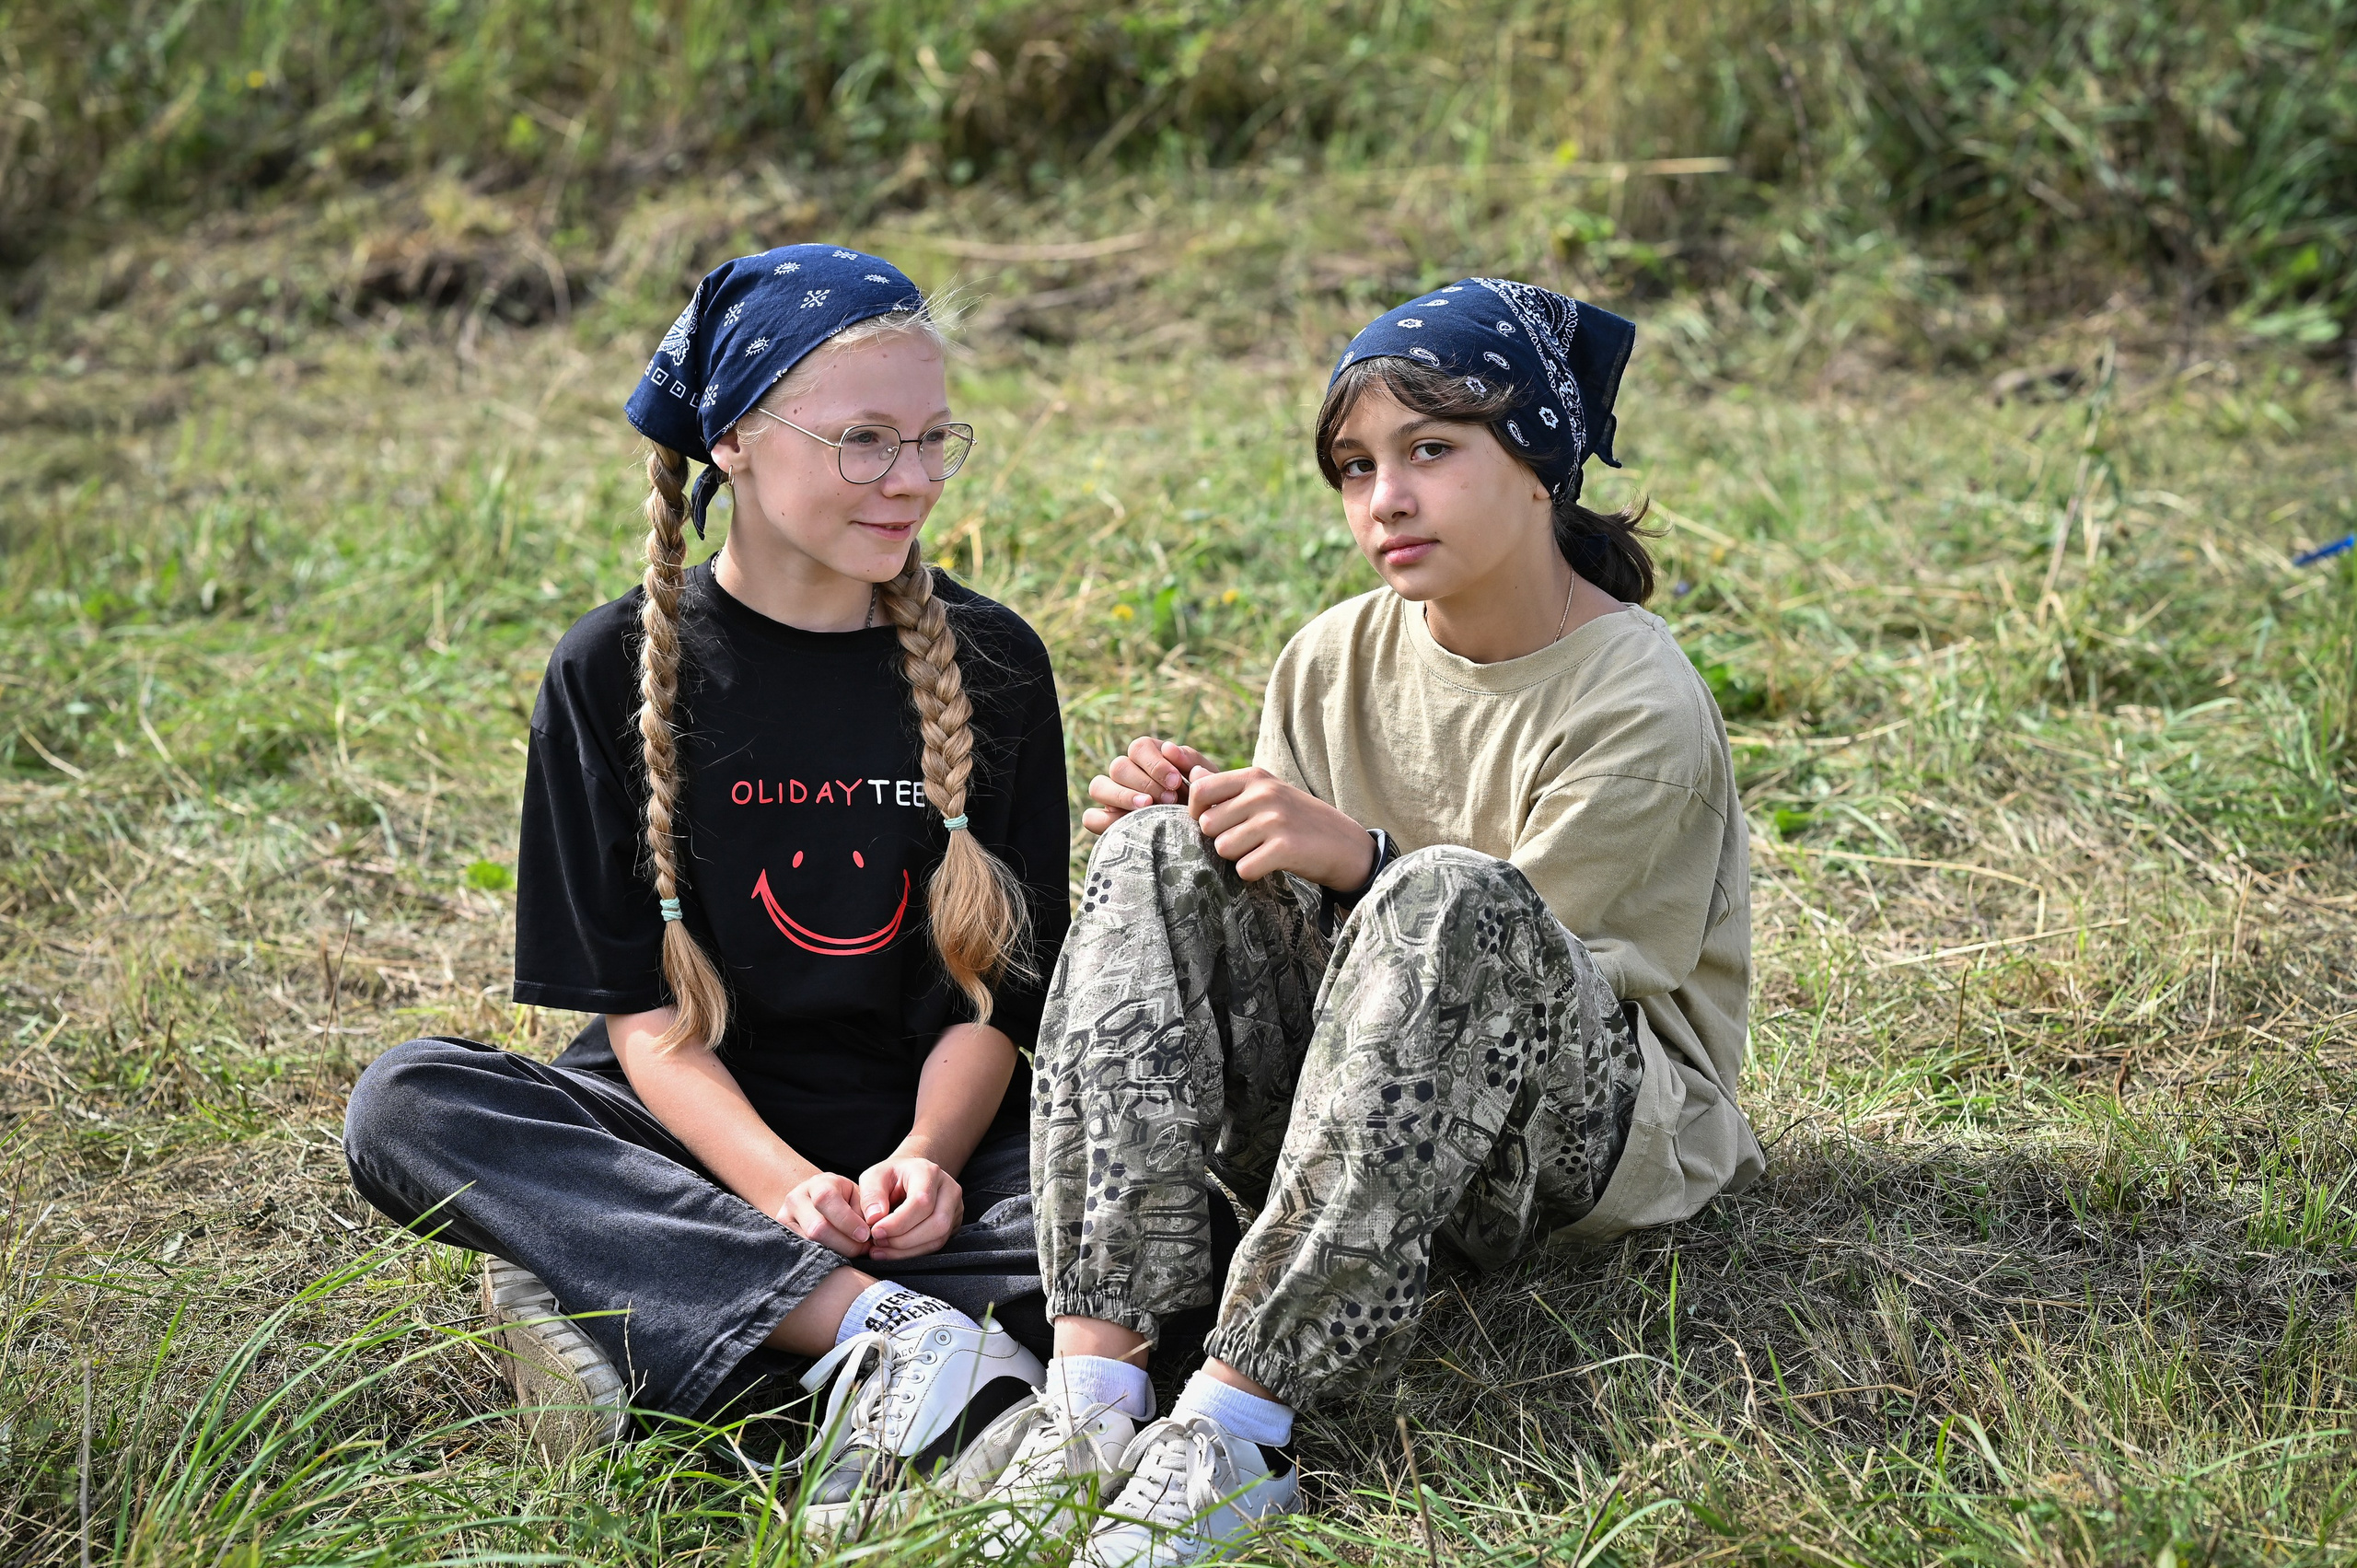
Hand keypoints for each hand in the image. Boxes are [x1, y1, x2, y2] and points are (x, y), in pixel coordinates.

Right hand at [779, 1170, 871, 1256]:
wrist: (815, 1202)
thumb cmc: (844, 1200)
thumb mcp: (857, 1196)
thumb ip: (865, 1209)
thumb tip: (870, 1229)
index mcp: (818, 1184)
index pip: (827, 1199)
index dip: (848, 1221)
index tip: (865, 1235)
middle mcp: (795, 1199)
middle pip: (816, 1228)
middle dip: (844, 1243)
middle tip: (861, 1248)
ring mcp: (784, 1219)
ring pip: (808, 1245)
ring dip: (835, 1254)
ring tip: (850, 1252)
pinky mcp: (781, 1238)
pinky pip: (802, 1256)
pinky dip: (822, 1260)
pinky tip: (836, 1258)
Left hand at [857, 1156, 963, 1262]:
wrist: (910, 1176)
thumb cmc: (891, 1176)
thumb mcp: (873, 1176)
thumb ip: (871, 1195)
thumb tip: (874, 1219)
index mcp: (929, 1172)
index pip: (922, 1202)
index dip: (899, 1222)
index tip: (876, 1231)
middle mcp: (949, 1190)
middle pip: (937, 1223)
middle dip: (904, 1240)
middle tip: (878, 1241)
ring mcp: (955, 1208)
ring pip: (939, 1238)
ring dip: (907, 1250)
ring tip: (881, 1248)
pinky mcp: (953, 1225)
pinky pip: (936, 1245)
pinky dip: (912, 1253)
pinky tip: (892, 1252)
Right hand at [1083, 735, 1216, 834]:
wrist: (1211, 833)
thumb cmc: (1208, 803)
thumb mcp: (1209, 782)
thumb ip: (1194, 762)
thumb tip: (1168, 747)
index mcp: (1150, 757)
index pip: (1139, 747)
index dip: (1155, 763)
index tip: (1175, 781)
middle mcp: (1128, 774)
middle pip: (1119, 766)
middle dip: (1145, 783)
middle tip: (1169, 800)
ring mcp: (1114, 798)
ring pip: (1099, 785)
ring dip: (1122, 796)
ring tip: (1147, 808)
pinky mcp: (1109, 822)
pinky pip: (1091, 818)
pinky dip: (1103, 820)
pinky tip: (1128, 825)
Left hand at [1188, 766, 1377, 887]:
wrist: (1344, 845)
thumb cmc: (1297, 819)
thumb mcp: (1266, 793)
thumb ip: (1227, 786)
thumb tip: (1193, 773)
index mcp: (1255, 777)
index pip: (1201, 791)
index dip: (1198, 813)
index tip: (1217, 823)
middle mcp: (1264, 793)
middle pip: (1208, 825)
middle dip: (1221, 839)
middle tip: (1246, 841)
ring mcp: (1275, 819)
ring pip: (1223, 848)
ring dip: (1237, 857)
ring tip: (1260, 851)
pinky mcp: (1285, 848)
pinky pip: (1243, 868)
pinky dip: (1252, 873)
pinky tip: (1269, 864)